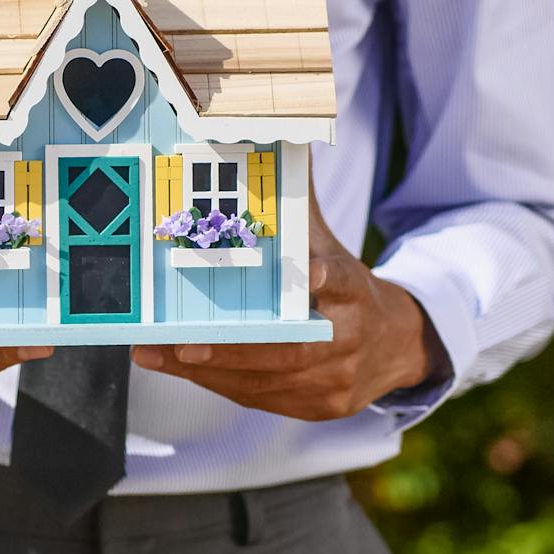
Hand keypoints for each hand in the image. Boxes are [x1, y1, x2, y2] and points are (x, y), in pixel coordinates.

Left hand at [131, 195, 449, 420]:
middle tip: (186, 344)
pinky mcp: (318, 407)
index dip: (328, 279)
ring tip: (160, 354)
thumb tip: (279, 146)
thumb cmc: (346, 287)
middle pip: (293, 350)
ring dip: (210, 370)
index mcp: (357, 292)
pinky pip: (260, 397)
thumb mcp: (331, 247)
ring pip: (267, 381)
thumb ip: (300, 210)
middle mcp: (350, 340)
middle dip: (236, 349)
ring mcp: (336, 381)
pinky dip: (218, 382)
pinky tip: (180, 367)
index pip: (345, 282)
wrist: (393, 345)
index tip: (313, 272)